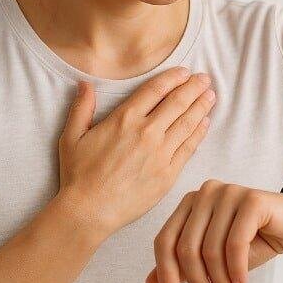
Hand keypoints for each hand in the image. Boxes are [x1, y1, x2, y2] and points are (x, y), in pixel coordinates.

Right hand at [55, 66, 216, 233]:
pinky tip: (205, 123)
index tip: (184, 71)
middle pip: (178, 102)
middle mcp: (146, 132)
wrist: (89, 211)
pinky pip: (189, 147)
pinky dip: (199, 132)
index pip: (156, 89)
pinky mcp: (168, 174)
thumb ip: (81, 108)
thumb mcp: (71, 137)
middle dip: (194, 87)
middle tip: (205, 79)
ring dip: (202, 106)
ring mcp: (160, 153)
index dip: (173, 77)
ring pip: (188, 122)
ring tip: (211, 95)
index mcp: (125, 119)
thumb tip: (85, 84)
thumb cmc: (78, 175)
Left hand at [144, 179, 282, 282]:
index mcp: (190, 203)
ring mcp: (228, 192)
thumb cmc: (254, 240)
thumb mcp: (214, 259)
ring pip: (211, 248)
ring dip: (220, 281)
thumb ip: (183, 267)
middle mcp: (205, 193)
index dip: (166, 272)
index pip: (165, 240)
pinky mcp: (251, 199)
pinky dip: (236, 269)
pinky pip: (235, 242)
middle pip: (186, 247)